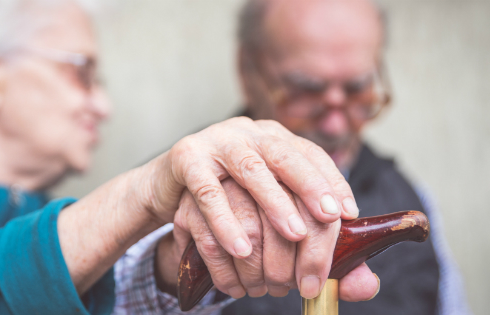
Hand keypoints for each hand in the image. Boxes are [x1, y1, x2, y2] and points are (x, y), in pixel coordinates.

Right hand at [148, 117, 358, 257]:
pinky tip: (241, 248)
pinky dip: (225, 221)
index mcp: (273, 139)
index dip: (331, 180)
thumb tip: (363, 285)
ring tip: (294, 235)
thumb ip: (311, 245)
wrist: (169, 186)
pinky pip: (208, 191)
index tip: (347, 213)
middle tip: (329, 218)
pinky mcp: (186, 157)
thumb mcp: (264, 211)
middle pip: (285, 154)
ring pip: (250, 168)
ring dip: (274, 202)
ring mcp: (216, 141)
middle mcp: (249, 134)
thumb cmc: (226, 200)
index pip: (310, 154)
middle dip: (310, 185)